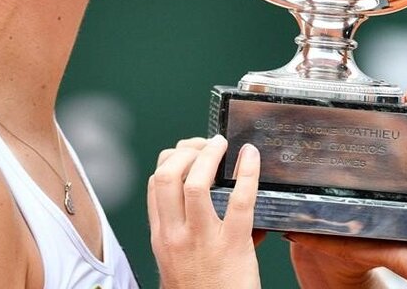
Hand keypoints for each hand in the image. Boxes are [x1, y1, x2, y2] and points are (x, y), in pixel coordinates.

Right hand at [147, 135, 261, 288]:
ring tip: (222, 145)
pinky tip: (251, 157)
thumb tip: (199, 200)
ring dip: (209, 155)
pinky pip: (240, 200)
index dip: (171, 159)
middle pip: (166, 176)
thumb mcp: (177, 261)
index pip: (155, 184)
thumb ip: (182, 230)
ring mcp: (203, 238)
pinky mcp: (233, 244)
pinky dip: (248, 172)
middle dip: (184, 151)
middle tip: (204, 145)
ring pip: (196, 183)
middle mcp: (176, 235)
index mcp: (162, 237)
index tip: (188, 151)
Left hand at [288, 180, 406, 288]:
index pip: (351, 244)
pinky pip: (397, 231)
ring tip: (333, 200)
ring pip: (375, 233)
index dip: (321, 235)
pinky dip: (383, 218)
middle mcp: (403, 257)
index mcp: (402, 258)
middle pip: (357, 237)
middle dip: (332, 222)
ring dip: (354, 219)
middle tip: (307, 202)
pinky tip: (383, 208)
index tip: (292, 224)